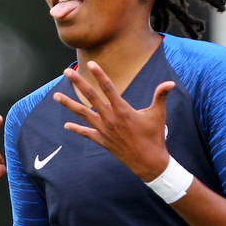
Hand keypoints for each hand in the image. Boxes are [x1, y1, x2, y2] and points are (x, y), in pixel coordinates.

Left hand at [53, 62, 176, 181]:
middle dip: (78, 83)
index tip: (91, 64)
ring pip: (83, 114)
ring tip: (56, 96)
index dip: (100, 75)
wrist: (149, 162)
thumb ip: (160, 96)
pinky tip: (66, 126)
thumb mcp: (158, 115)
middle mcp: (110, 119)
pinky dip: (76, 130)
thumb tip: (169, 82)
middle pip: (91, 97)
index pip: (109, 88)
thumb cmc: (154, 136)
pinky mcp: (102, 141)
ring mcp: (104, 130)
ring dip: (69, 104)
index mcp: (123, 110)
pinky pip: (87, 134)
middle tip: (66, 72)